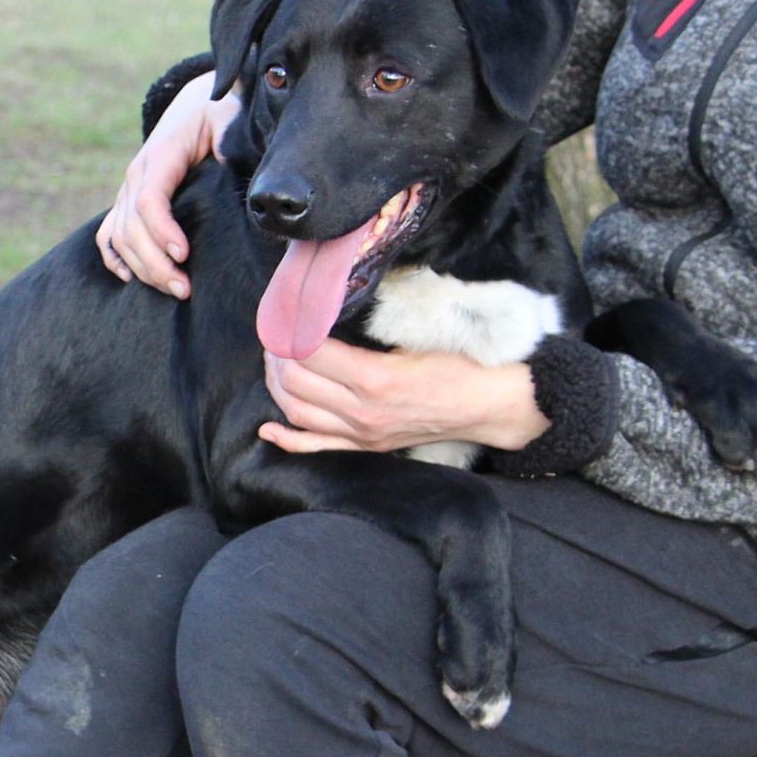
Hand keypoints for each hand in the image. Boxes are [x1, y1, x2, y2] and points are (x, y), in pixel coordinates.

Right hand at [97, 71, 241, 297]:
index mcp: (162, 154)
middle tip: (185, 288)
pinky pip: (108, 233)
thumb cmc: (221, 116)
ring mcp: (129, 188)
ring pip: (119, 236)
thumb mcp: (231, 123)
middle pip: (131, 227)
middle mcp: (137, 173)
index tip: (183, 255)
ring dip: (143, 268)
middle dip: (155, 263)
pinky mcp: (128, 200)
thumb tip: (247, 186)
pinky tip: (132, 278)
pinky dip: (115, 258)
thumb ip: (233, 148)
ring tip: (176, 289)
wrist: (199, 104)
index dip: (162, 231)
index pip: (149, 199)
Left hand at [259, 339, 550, 453]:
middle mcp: (363, 411)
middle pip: (296, 383)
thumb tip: (329, 309)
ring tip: (277, 364)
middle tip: (278, 336)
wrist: (488, 404)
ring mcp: (363, 433)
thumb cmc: (458, 364)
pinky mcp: (367, 446)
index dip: (290, 333)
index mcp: (375, 378)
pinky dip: (288, 439)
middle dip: (278, 357)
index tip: (286, 316)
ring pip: (299, 412)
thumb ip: (370, 328)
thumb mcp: (414, 338)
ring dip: (277, 387)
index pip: (310, 354)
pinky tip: (269, 429)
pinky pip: (317, 446)